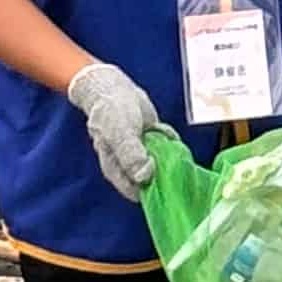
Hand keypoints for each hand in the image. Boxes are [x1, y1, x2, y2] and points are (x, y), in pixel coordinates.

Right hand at [68, 59, 156, 199]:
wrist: (112, 89)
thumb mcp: (121, 134)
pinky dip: (170, 142)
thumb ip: (131, 156)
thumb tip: (145, 178)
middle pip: (153, 181)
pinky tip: (164, 131)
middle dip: (164, 172)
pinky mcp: (152, 143)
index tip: (164, 175)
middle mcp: (131, 167)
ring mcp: (142, 155)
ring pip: (162, 165)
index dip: (152, 188)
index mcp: (118, 171)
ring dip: (169, 156)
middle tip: (168, 155)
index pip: (137, 193)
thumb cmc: (111, 113)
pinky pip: (166, 149)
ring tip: (163, 140)